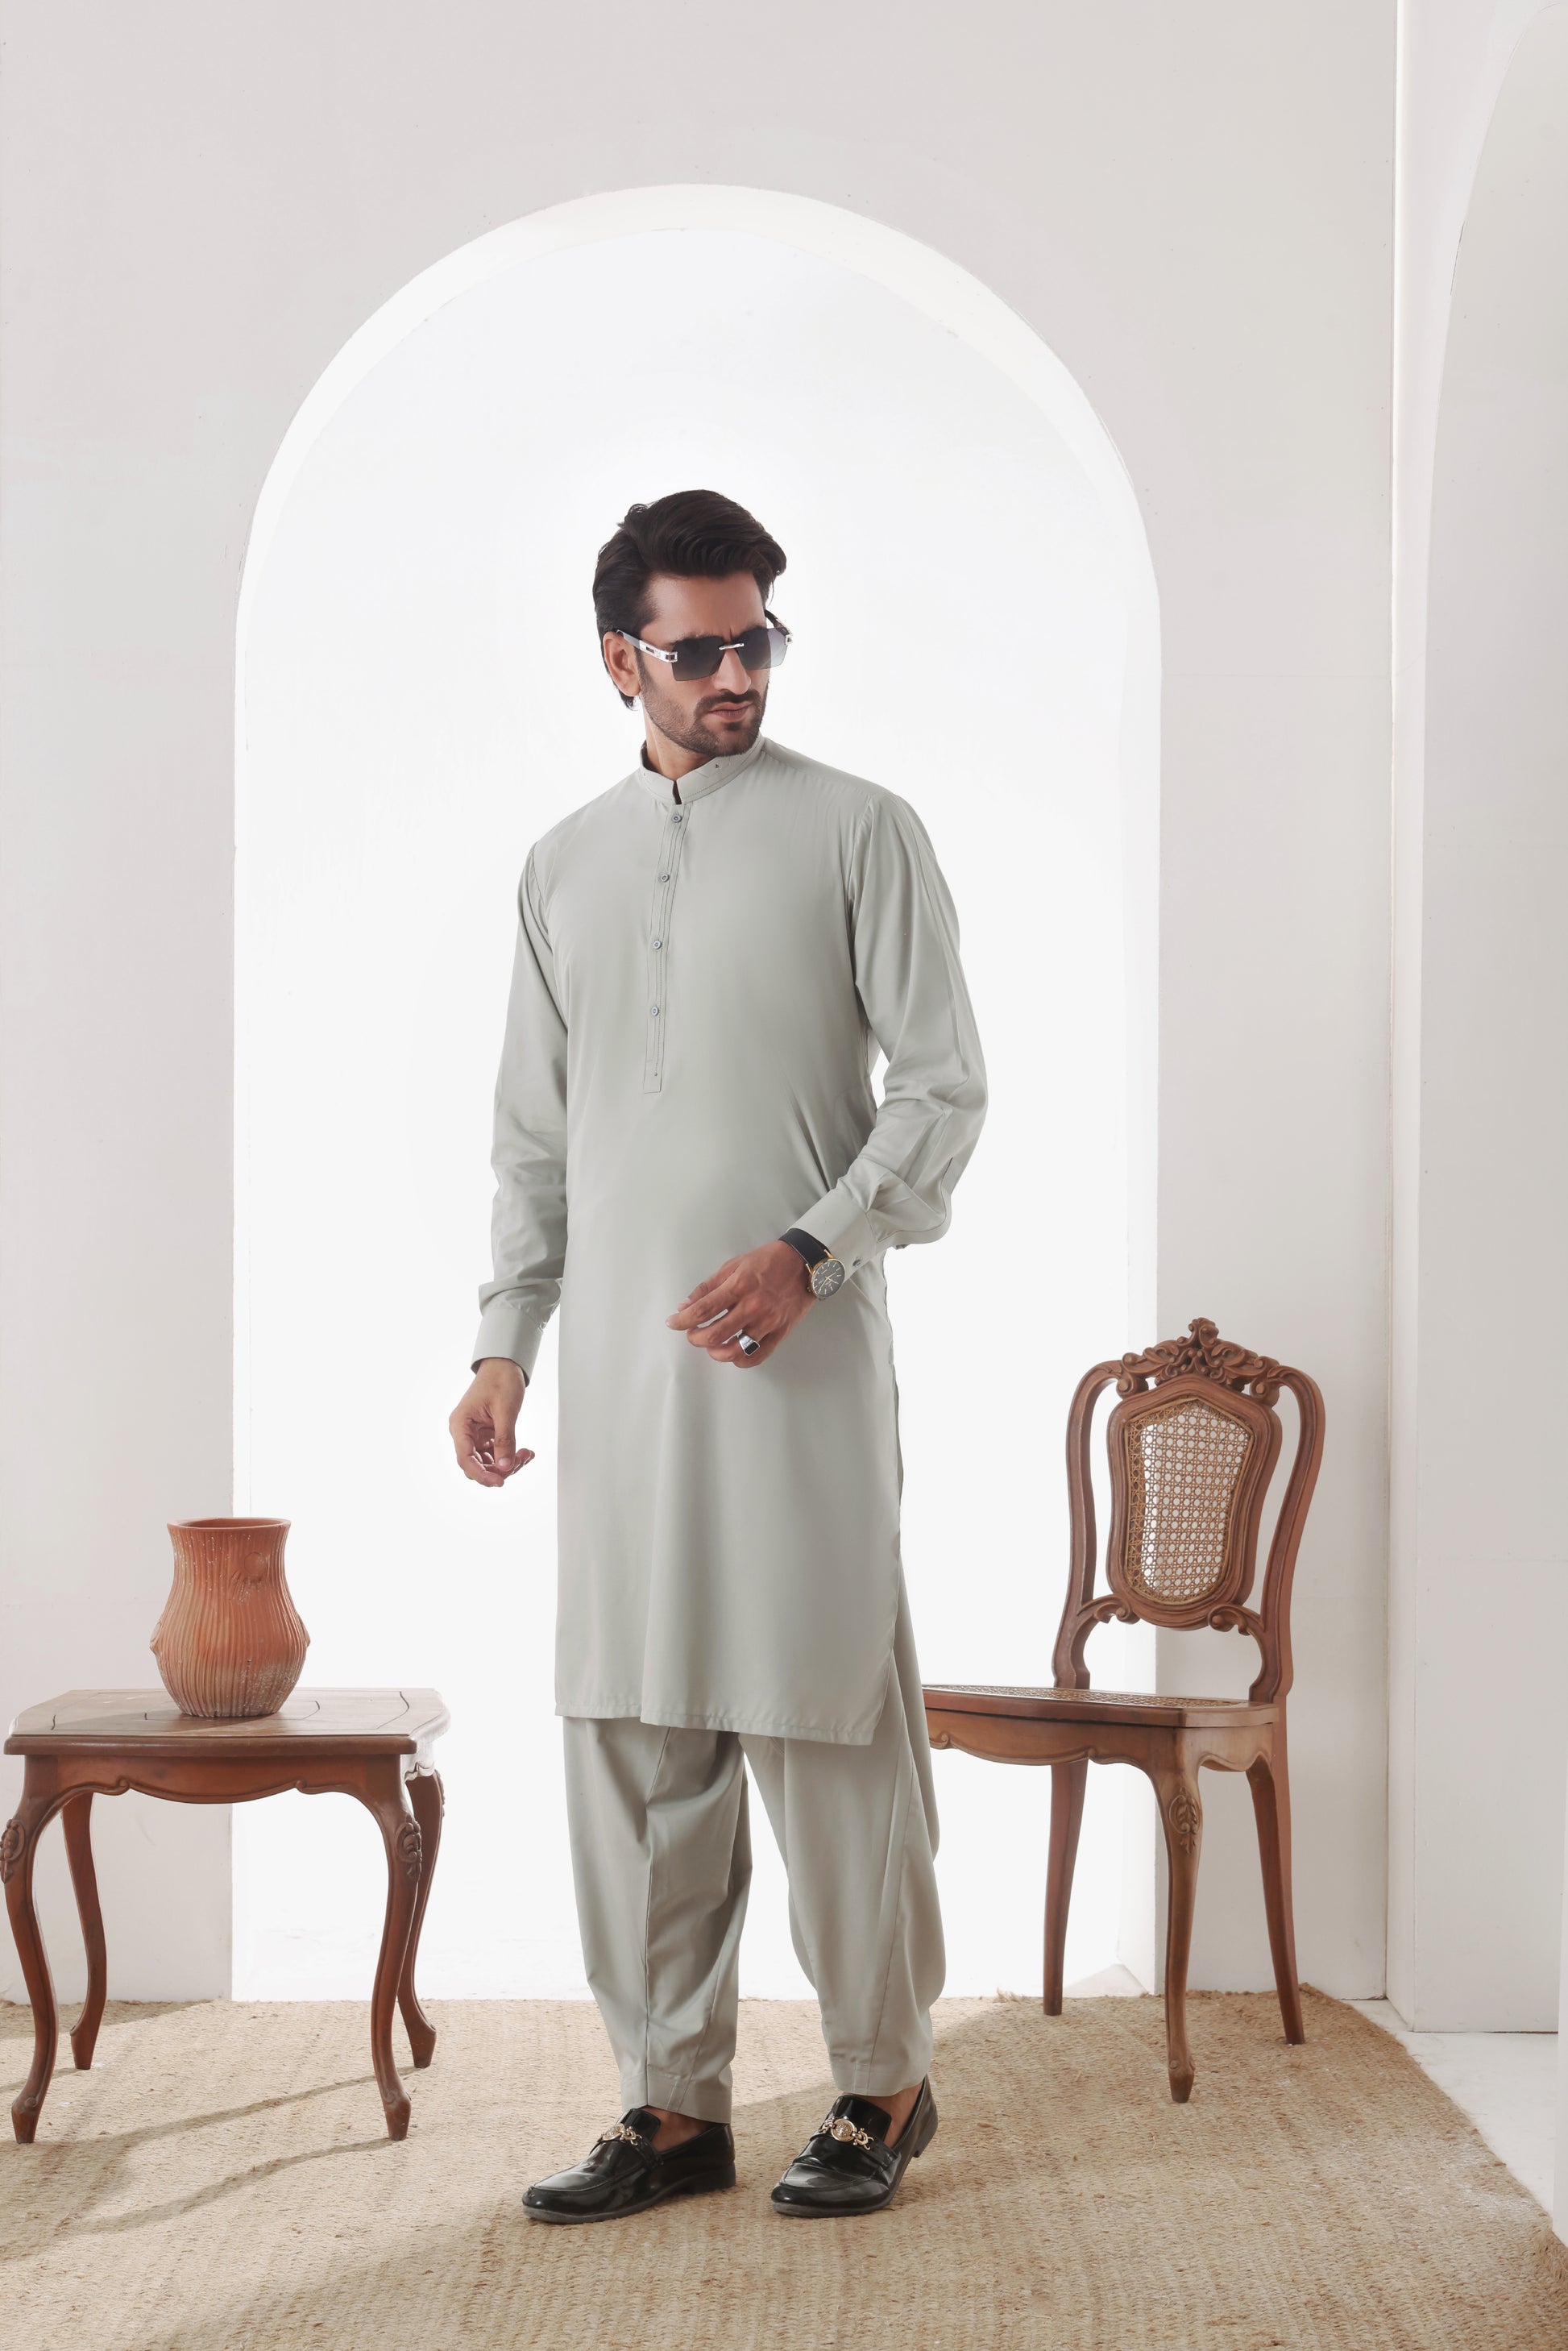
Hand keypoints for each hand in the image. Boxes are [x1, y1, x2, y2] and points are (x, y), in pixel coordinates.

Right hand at [449, 1359, 534, 1486]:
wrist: (504, 1365)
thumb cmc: (500, 1380)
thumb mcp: (505, 1411)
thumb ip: (505, 1440)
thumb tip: (505, 1468)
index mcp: (460, 1424)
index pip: (465, 1458)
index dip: (481, 1474)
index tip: (500, 1482)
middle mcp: (464, 1432)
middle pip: (476, 1464)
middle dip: (499, 1469)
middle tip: (521, 1462)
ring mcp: (474, 1434)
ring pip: (487, 1462)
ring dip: (507, 1464)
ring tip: (527, 1455)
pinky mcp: (485, 1435)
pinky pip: (495, 1454)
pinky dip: (510, 1456)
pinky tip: (525, 1452)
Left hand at [665, 1240, 814, 1369]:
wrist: (803, 1263)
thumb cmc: (767, 1261)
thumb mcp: (733, 1265)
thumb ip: (708, 1287)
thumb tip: (685, 1305)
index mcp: (739, 1286)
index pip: (702, 1310)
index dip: (682, 1320)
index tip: (673, 1323)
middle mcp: (753, 1306)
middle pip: (714, 1334)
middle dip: (695, 1338)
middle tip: (692, 1334)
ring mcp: (768, 1322)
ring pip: (734, 1350)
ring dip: (715, 1352)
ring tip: (710, 1345)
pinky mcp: (780, 1332)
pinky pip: (757, 1356)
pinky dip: (740, 1360)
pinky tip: (732, 1353)